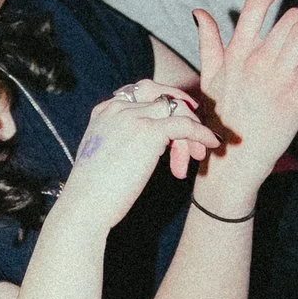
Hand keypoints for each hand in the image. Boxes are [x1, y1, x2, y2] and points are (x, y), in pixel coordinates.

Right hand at [62, 79, 221, 228]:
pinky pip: (185, 124)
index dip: (165, 108)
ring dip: (191, 131)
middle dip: (180, 116)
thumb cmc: (93, 191)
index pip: (144, 93)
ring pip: (176, 111)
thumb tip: (145, 146)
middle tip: (193, 140)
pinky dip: (202, 132)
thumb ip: (119, 140)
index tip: (178, 126)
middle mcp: (119, 107)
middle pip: (162, 101)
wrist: (86, 205)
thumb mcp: (102, 154)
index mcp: (105, 110)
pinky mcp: (150, 132)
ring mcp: (134, 117)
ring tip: (196, 156)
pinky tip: (212, 143)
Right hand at [189, 0, 297, 207]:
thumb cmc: (219, 120)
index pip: (255, 4)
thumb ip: (208, 43)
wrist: (231, 162)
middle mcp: (256, 60)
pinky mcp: (297, 96)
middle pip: (291, 16)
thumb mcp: (209, 78)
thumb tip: (200, 12)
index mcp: (236, 53)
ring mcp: (277, 77)